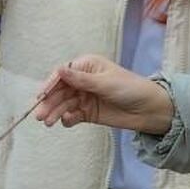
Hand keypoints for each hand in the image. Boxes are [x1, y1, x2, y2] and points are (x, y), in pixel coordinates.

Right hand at [34, 55, 173, 132]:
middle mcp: (83, 80)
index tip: (41, 96)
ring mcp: (84, 96)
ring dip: (55, 112)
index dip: (50, 85)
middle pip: (60, 91)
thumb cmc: (131, 89)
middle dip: (49, 102)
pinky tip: (67, 121)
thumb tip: (59, 69)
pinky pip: (72, 115)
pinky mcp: (88, 112)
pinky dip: (67, 118)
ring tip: (48, 122)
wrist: (150, 110)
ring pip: (63, 104)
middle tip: (39, 115)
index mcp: (87, 66)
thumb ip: (81, 80)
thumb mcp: (105, 83)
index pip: (62, 74)